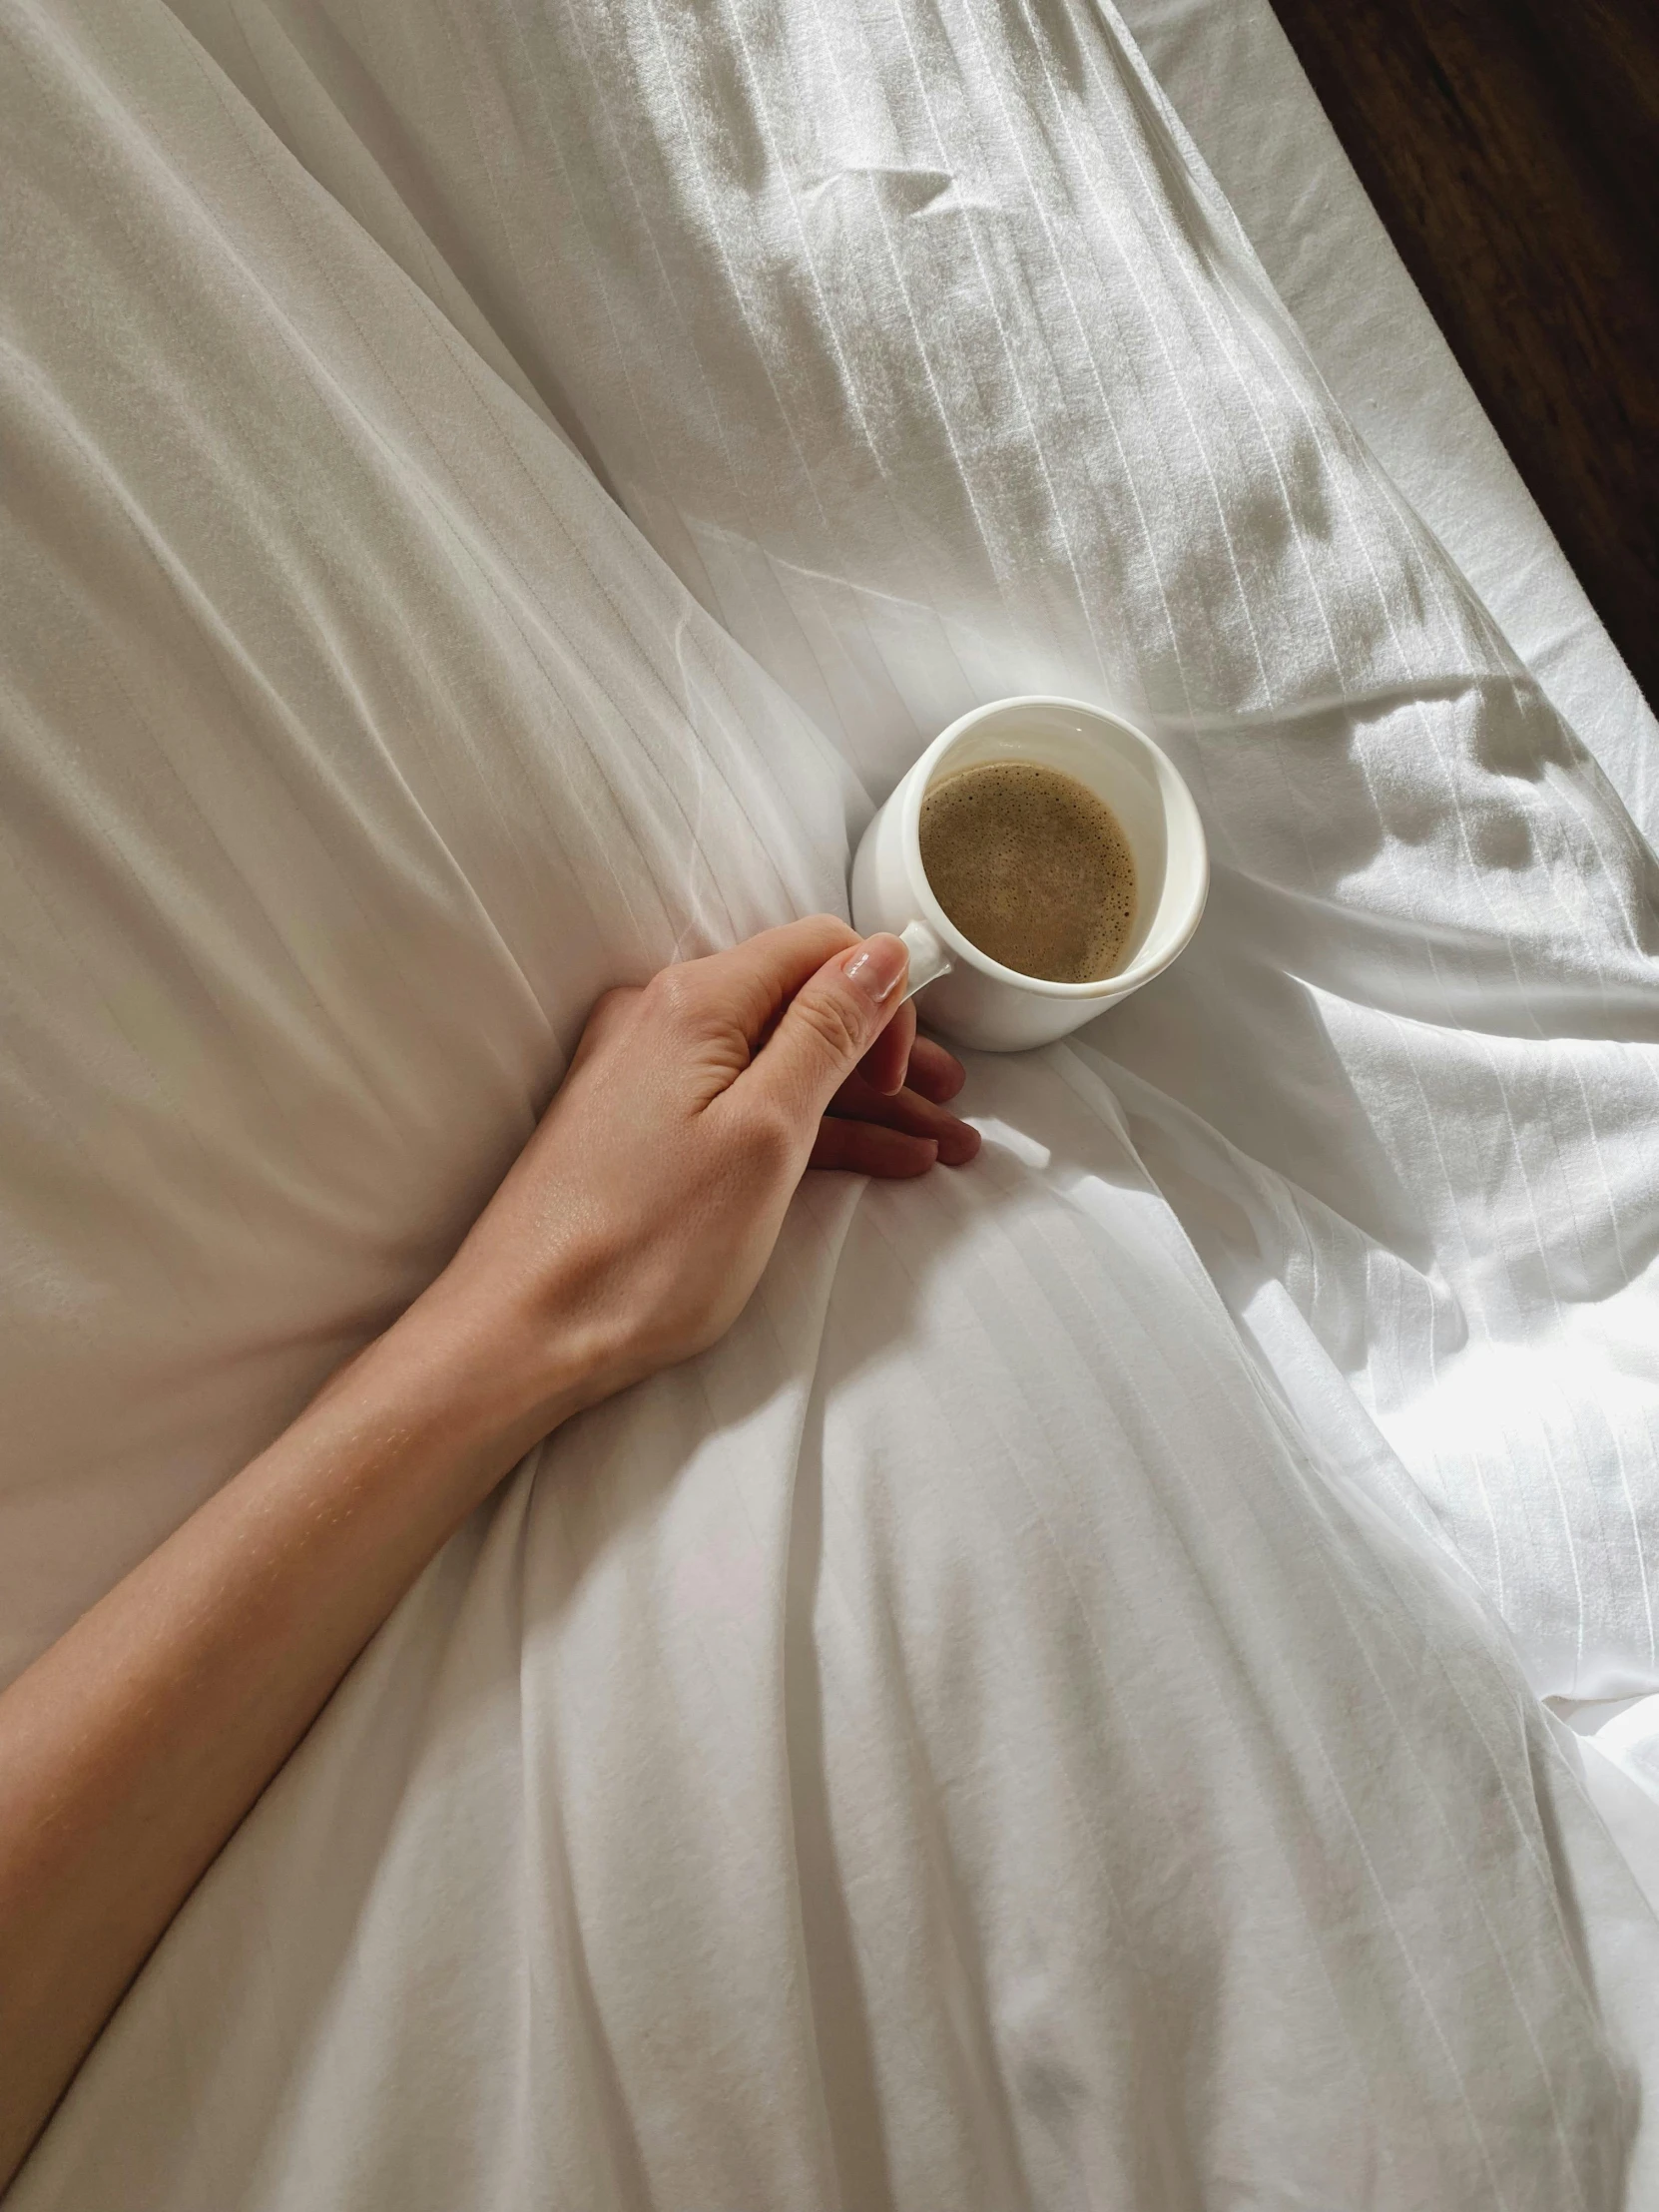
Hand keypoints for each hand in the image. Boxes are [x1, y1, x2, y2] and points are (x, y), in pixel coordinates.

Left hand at [417, 917, 978, 1431]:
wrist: (522, 1332)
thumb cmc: (644, 1246)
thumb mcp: (766, 1133)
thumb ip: (826, 1034)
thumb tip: (880, 954)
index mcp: (693, 1001)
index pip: (818, 948)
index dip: (883, 998)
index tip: (915, 1072)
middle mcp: (663, 1018)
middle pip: (802, 1006)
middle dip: (886, 1056)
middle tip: (951, 1109)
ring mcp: (649, 1076)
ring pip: (781, 1066)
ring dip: (862, 1104)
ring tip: (942, 1147)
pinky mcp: (643, 1131)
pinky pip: (746, 1109)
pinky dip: (811, 1133)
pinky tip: (881, 1164)